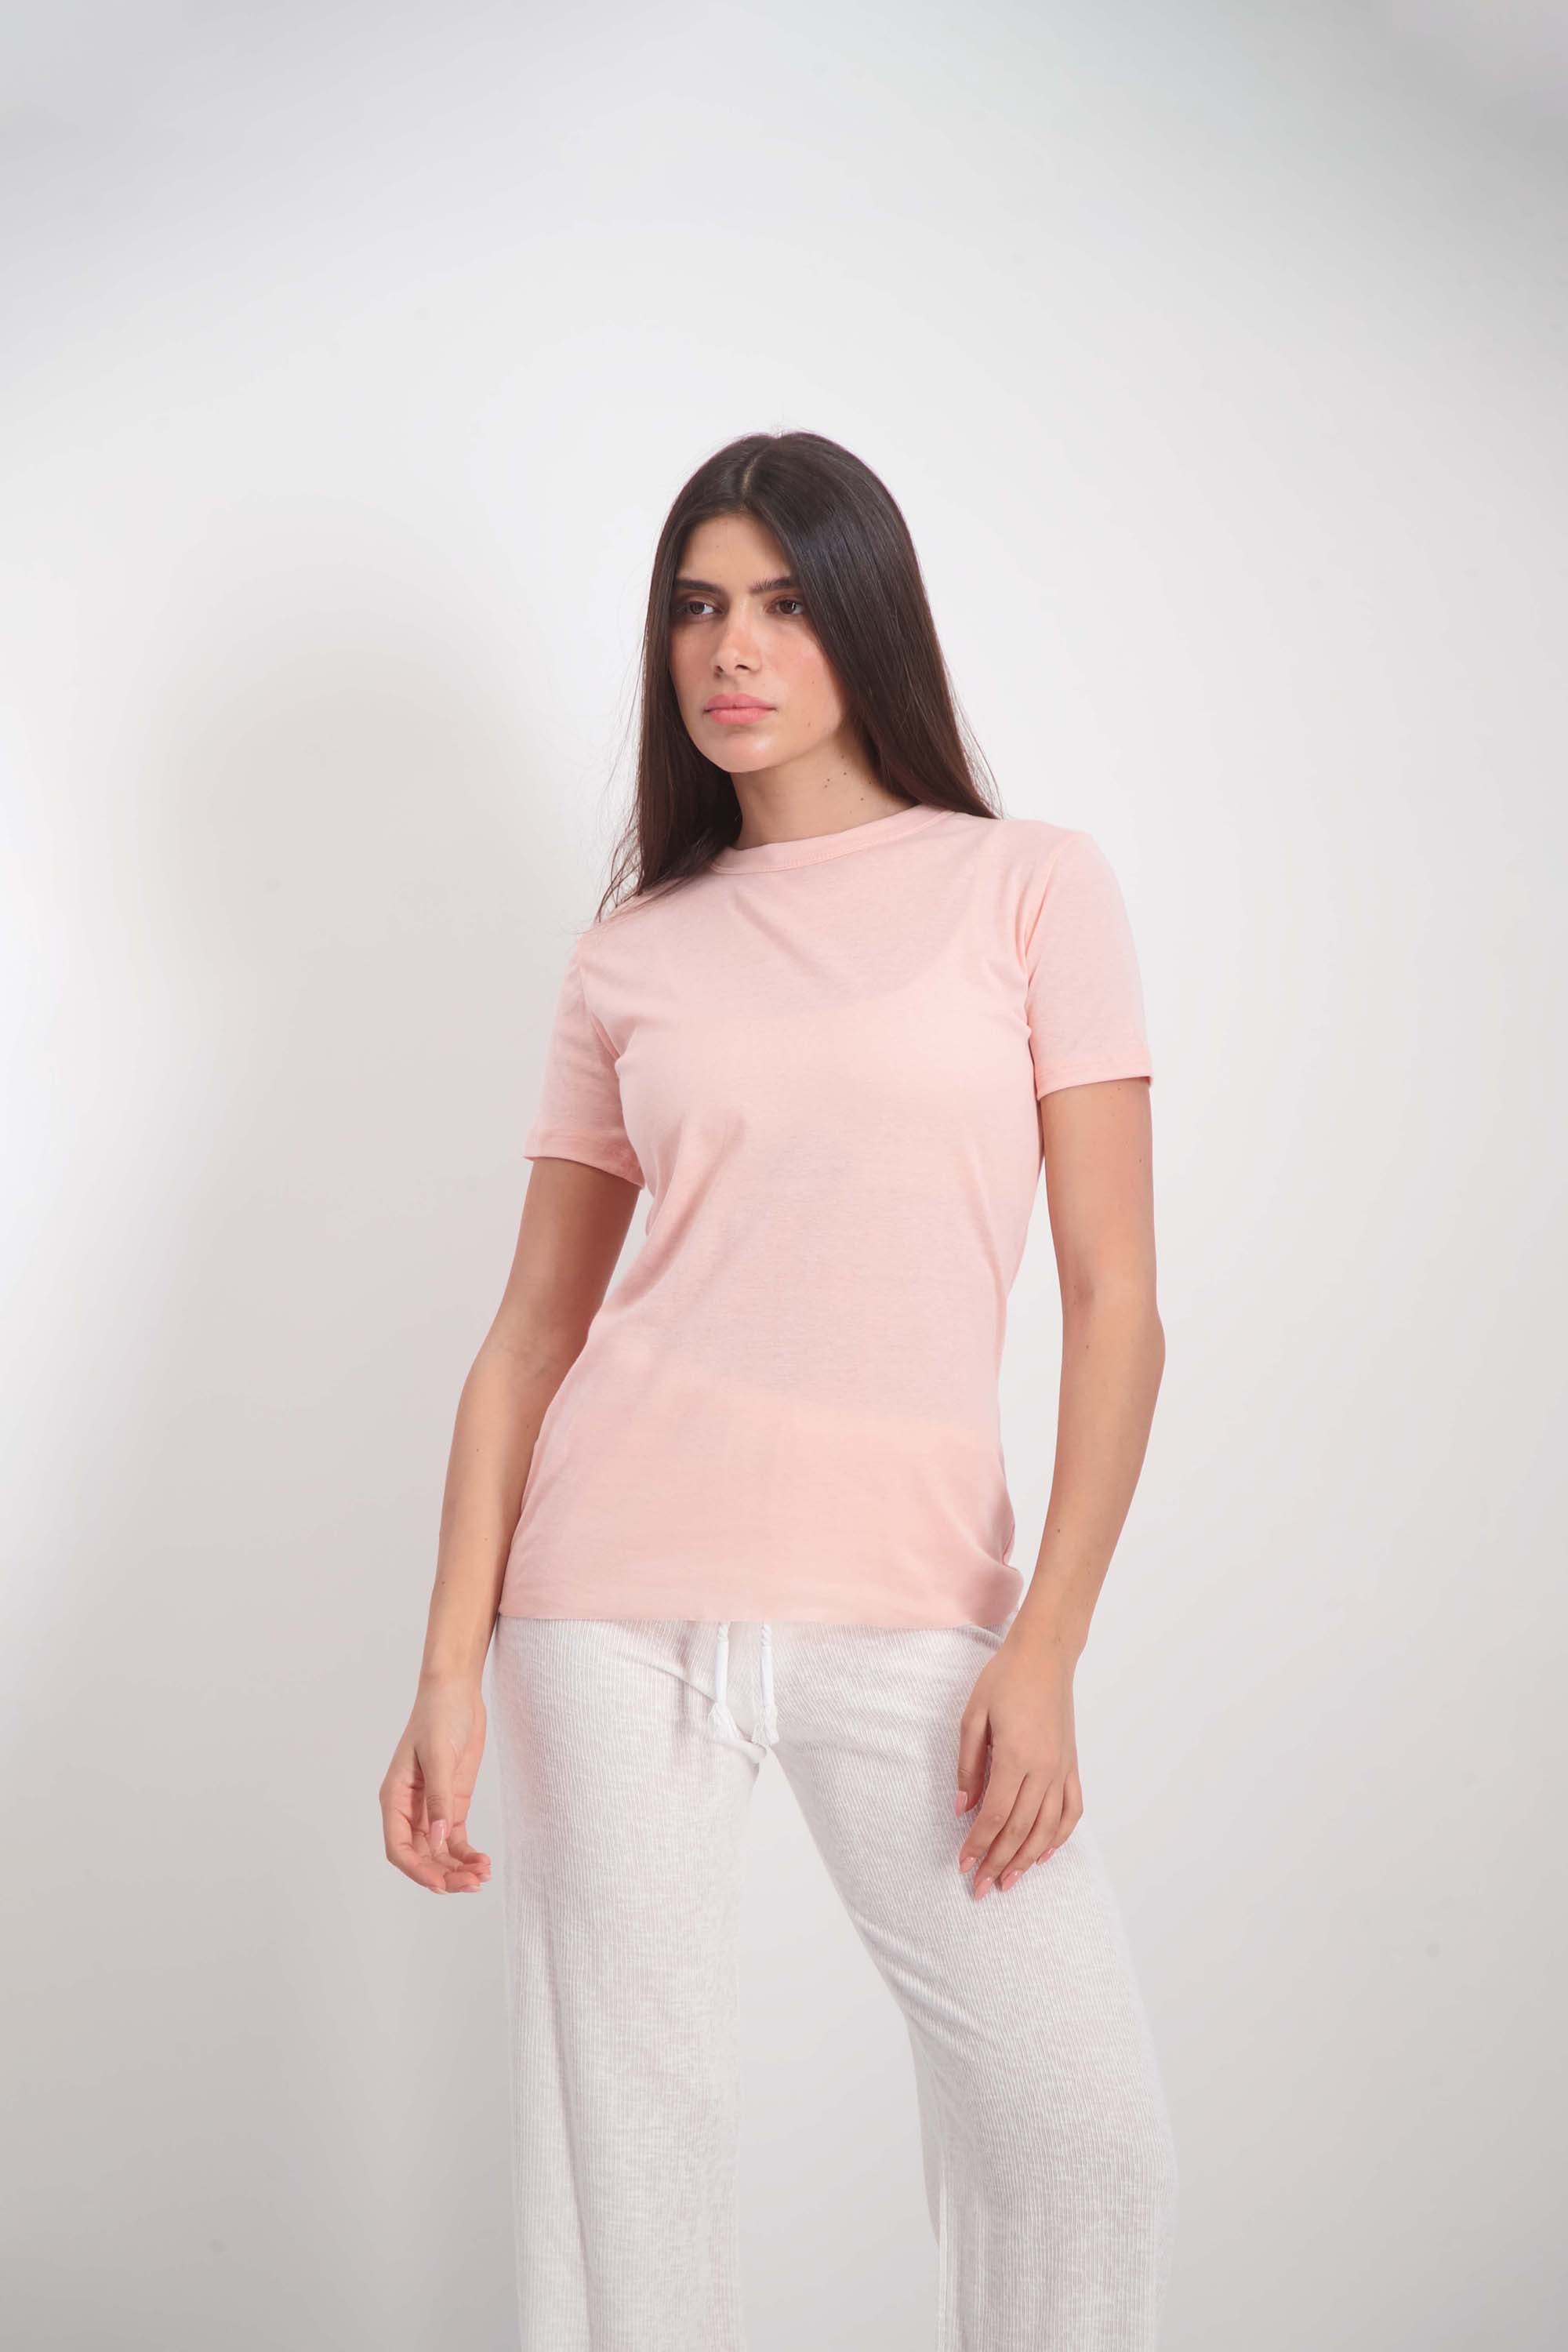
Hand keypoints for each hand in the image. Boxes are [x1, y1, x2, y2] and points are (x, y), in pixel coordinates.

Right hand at [380, 1676, 492, 1894]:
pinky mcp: (452, 1803)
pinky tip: (483, 1863)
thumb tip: (438, 1840)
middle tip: (472, 1884)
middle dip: (443, 1874)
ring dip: (457, 1868)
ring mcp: (431, 1808)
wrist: (457, 1691)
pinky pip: (455, 1839)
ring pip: (439, 1852)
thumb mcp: (439, 1756)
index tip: (441, 1884)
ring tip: (482, 1877)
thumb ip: (439, 1799)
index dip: (417, 1870)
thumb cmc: (439, 1716)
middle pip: (421, 1855)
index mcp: (394, 1797)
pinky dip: (467, 1855)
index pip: (397, 1847)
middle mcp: (409, 1809)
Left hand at [954, 1625, 1082, 1898]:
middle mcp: (1044, 1769)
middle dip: (998, 1862)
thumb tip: (961, 1809)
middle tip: (980, 1888)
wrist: (1044, 1655)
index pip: (995, 1815)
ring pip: (1047, 1828)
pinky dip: (1060, 1836)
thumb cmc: (1004, 1680)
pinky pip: (1071, 1810)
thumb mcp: (973, 1716)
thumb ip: (969, 1766)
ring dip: (1027, 1859)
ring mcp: (1062, 1769)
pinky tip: (1044, 1853)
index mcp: (1016, 1756)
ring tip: (1009, 1880)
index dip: (978, 1845)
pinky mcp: (1072, 1764)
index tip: (963, 1865)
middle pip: (1020, 1829)